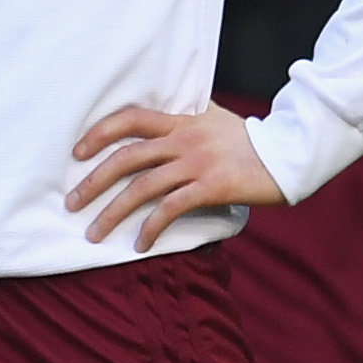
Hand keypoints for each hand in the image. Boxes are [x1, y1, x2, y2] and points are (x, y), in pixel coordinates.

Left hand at [67, 104, 282, 250]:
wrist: (291, 153)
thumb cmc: (251, 143)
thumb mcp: (215, 122)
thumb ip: (186, 124)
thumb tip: (158, 133)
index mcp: (182, 119)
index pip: (130, 117)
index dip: (99, 132)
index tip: (77, 151)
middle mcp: (185, 138)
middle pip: (126, 157)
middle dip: (93, 182)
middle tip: (71, 203)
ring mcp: (198, 162)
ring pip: (142, 187)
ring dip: (112, 213)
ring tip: (93, 233)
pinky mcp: (212, 187)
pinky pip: (171, 210)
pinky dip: (151, 229)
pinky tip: (140, 245)